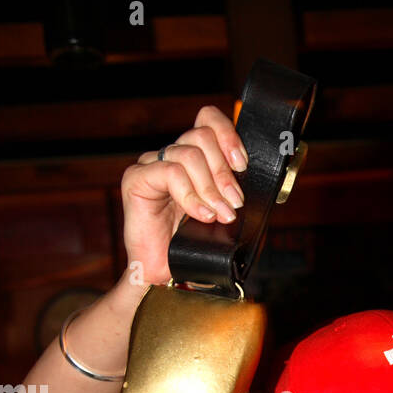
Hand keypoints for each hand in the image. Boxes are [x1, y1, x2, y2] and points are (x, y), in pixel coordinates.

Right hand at [120, 106, 248, 284]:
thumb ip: (232, 190)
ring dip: (211, 188)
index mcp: (191, 158)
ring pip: (189, 154)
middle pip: (202, 136)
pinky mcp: (136, 179)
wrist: (163, 272)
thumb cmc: (192, 245)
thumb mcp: (222, 210)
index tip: (243, 164)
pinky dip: (191, 195)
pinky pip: (171, 172)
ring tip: (219, 214)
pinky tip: (201, 215)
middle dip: (224, 171)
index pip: (207, 120)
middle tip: (234, 202)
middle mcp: (170, 155)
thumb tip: (256, 178)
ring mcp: (151, 164)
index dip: (228, 135)